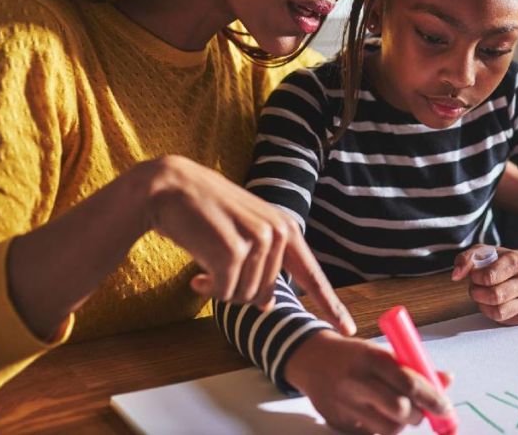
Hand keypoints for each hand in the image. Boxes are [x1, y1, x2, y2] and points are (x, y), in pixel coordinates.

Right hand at [140, 155, 354, 334]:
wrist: (169, 189)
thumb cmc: (204, 214)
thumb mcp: (243, 235)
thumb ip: (262, 265)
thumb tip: (267, 305)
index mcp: (285, 229)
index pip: (311, 274)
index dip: (330, 304)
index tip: (347, 329)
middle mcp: (278, 233)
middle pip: (265, 294)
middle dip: (237, 291)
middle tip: (214, 271)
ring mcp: (258, 240)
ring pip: (245, 296)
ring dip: (220, 289)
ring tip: (205, 265)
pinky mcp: (233, 251)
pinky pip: (224, 293)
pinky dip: (208, 289)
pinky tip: (195, 275)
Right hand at [285, 331, 452, 434]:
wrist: (311, 360)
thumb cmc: (354, 356)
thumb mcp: (382, 352)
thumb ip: (414, 367)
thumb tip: (446, 381)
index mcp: (370, 357)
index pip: (409, 382)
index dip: (432, 398)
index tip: (445, 407)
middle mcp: (356, 381)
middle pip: (400, 409)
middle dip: (418, 414)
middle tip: (421, 411)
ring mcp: (344, 404)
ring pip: (388, 428)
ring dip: (401, 423)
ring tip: (396, 409)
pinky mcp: (337, 423)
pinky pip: (371, 434)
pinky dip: (381, 427)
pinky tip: (375, 413)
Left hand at [452, 246, 517, 324]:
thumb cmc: (501, 262)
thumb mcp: (483, 252)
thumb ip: (466, 259)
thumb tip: (456, 275)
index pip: (490, 276)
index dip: (475, 278)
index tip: (474, 276)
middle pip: (495, 296)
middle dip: (477, 293)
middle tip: (476, 288)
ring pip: (499, 311)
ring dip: (483, 305)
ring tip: (483, 296)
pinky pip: (504, 319)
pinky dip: (492, 313)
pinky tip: (493, 304)